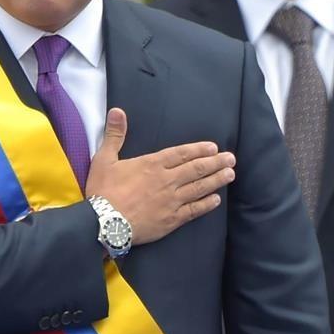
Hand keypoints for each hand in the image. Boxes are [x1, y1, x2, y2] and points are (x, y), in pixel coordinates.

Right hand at [83, 108, 235, 245]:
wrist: (104, 223)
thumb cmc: (103, 190)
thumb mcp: (104, 158)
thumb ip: (115, 134)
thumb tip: (117, 111)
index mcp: (152, 164)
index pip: (181, 153)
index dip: (199, 149)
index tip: (214, 147)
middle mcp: (166, 180)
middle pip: (196, 169)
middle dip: (216, 163)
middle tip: (231, 158)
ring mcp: (171, 201)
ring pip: (199, 188)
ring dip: (216, 180)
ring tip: (230, 174)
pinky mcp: (171, 220)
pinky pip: (194, 210)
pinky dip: (207, 204)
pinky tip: (217, 199)